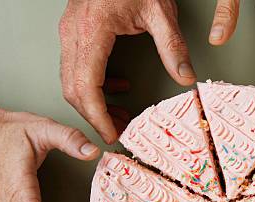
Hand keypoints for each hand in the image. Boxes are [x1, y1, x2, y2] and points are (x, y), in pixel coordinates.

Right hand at [59, 0, 195, 143]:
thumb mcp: (161, 11)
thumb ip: (172, 46)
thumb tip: (185, 78)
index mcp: (92, 30)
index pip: (86, 87)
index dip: (98, 117)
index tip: (112, 135)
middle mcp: (73, 33)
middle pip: (73, 89)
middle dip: (94, 117)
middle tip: (119, 132)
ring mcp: (69, 31)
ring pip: (71, 82)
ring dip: (93, 105)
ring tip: (120, 118)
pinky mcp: (74, 31)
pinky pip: (76, 68)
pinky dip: (94, 87)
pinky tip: (118, 90)